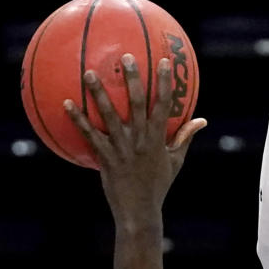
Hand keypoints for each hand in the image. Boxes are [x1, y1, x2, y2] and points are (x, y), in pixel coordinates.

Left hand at [64, 55, 206, 224]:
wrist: (139, 211)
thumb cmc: (158, 185)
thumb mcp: (176, 161)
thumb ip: (185, 137)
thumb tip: (202, 120)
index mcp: (158, 138)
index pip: (164, 105)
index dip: (166, 83)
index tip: (165, 61)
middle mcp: (140, 140)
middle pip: (137, 104)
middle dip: (133, 79)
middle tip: (126, 57)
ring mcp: (121, 148)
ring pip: (109, 116)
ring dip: (99, 93)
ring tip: (90, 73)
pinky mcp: (105, 157)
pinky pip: (90, 135)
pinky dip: (78, 119)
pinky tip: (66, 104)